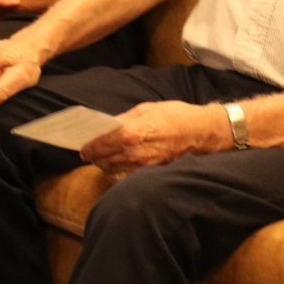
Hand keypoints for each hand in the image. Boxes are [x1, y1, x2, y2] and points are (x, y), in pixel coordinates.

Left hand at [79, 101, 227, 173]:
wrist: (201, 132)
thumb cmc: (174, 116)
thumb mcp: (145, 110)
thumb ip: (123, 120)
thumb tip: (105, 127)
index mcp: (130, 133)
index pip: (99, 144)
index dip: (88, 146)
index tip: (82, 146)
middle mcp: (134, 152)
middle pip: (103, 160)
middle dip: (94, 156)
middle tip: (90, 151)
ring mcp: (143, 165)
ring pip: (113, 169)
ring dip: (105, 164)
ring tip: (103, 156)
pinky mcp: (152, 171)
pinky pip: (128, 174)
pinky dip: (120, 169)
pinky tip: (119, 162)